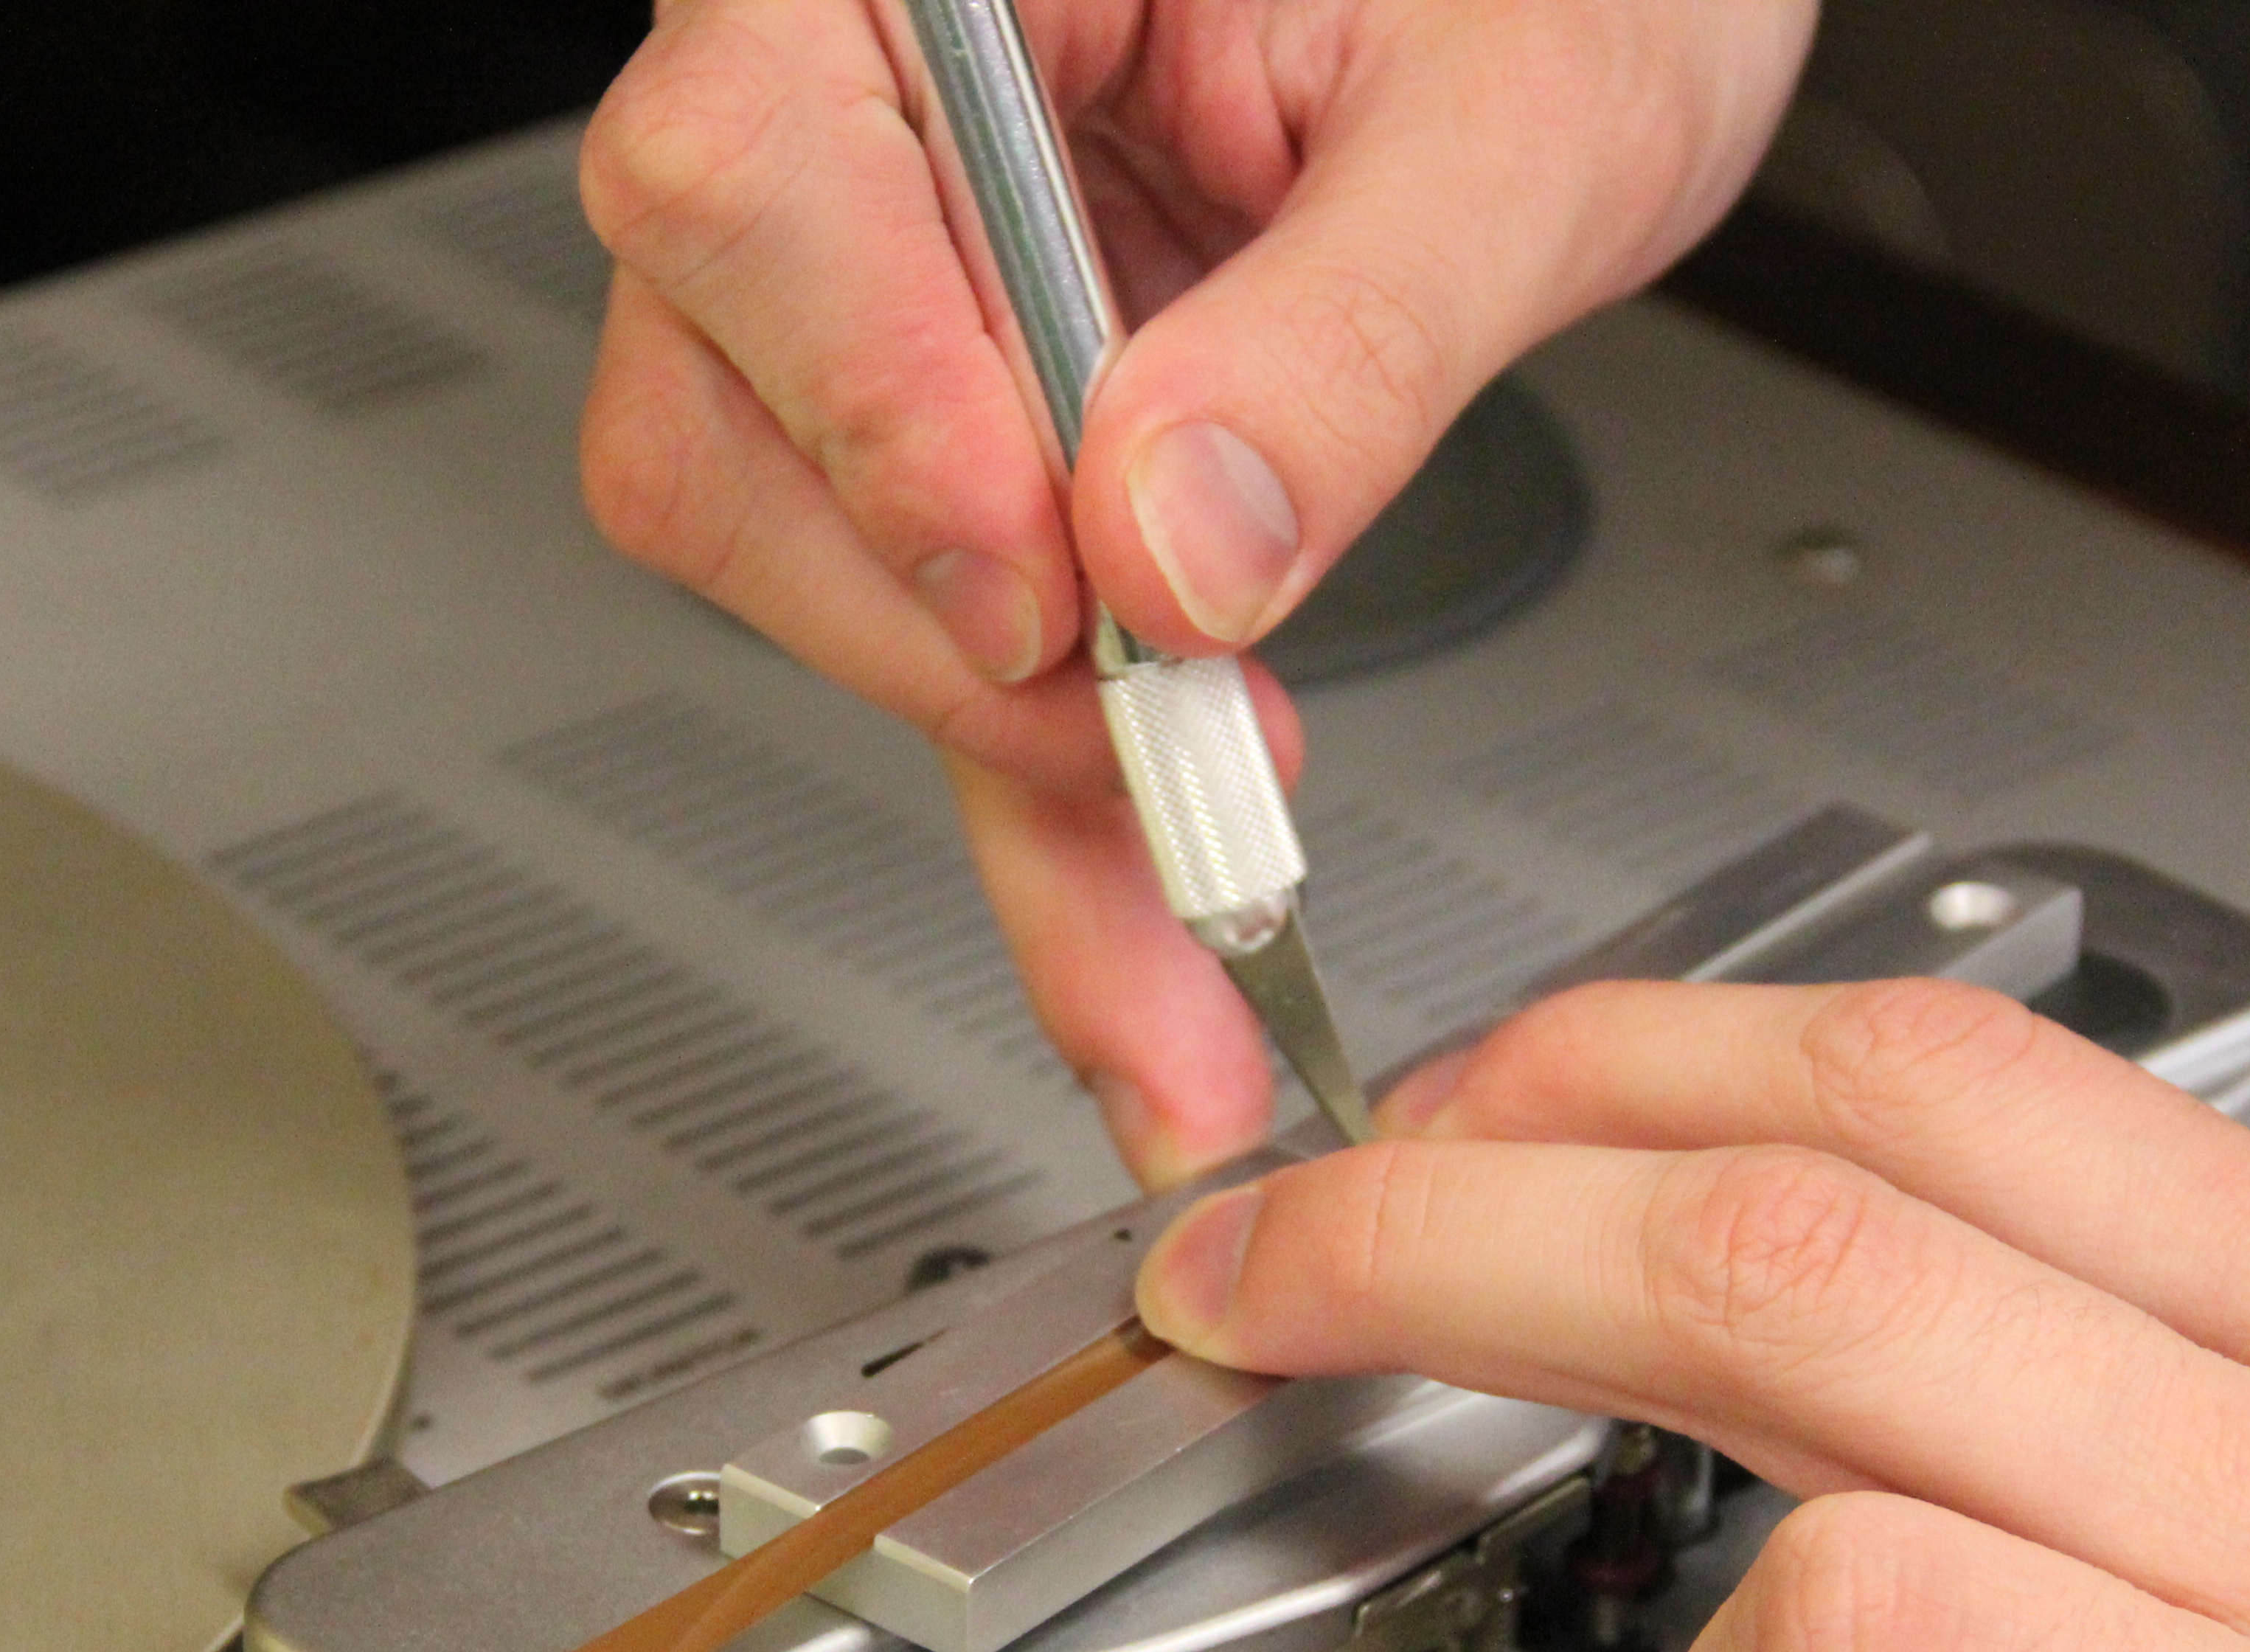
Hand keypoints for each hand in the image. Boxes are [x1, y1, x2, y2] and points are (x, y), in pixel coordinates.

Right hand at [577, 0, 1813, 1184]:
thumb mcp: (1526, 117)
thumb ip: (1350, 328)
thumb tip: (1180, 546)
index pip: (754, 173)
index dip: (869, 409)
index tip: (1042, 587)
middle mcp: (872, 91)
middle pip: (723, 402)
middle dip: (934, 634)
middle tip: (1149, 751)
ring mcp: (902, 268)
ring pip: (809, 562)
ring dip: (1000, 771)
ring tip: (1200, 901)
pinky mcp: (980, 424)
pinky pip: (955, 639)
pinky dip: (1048, 821)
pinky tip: (1139, 961)